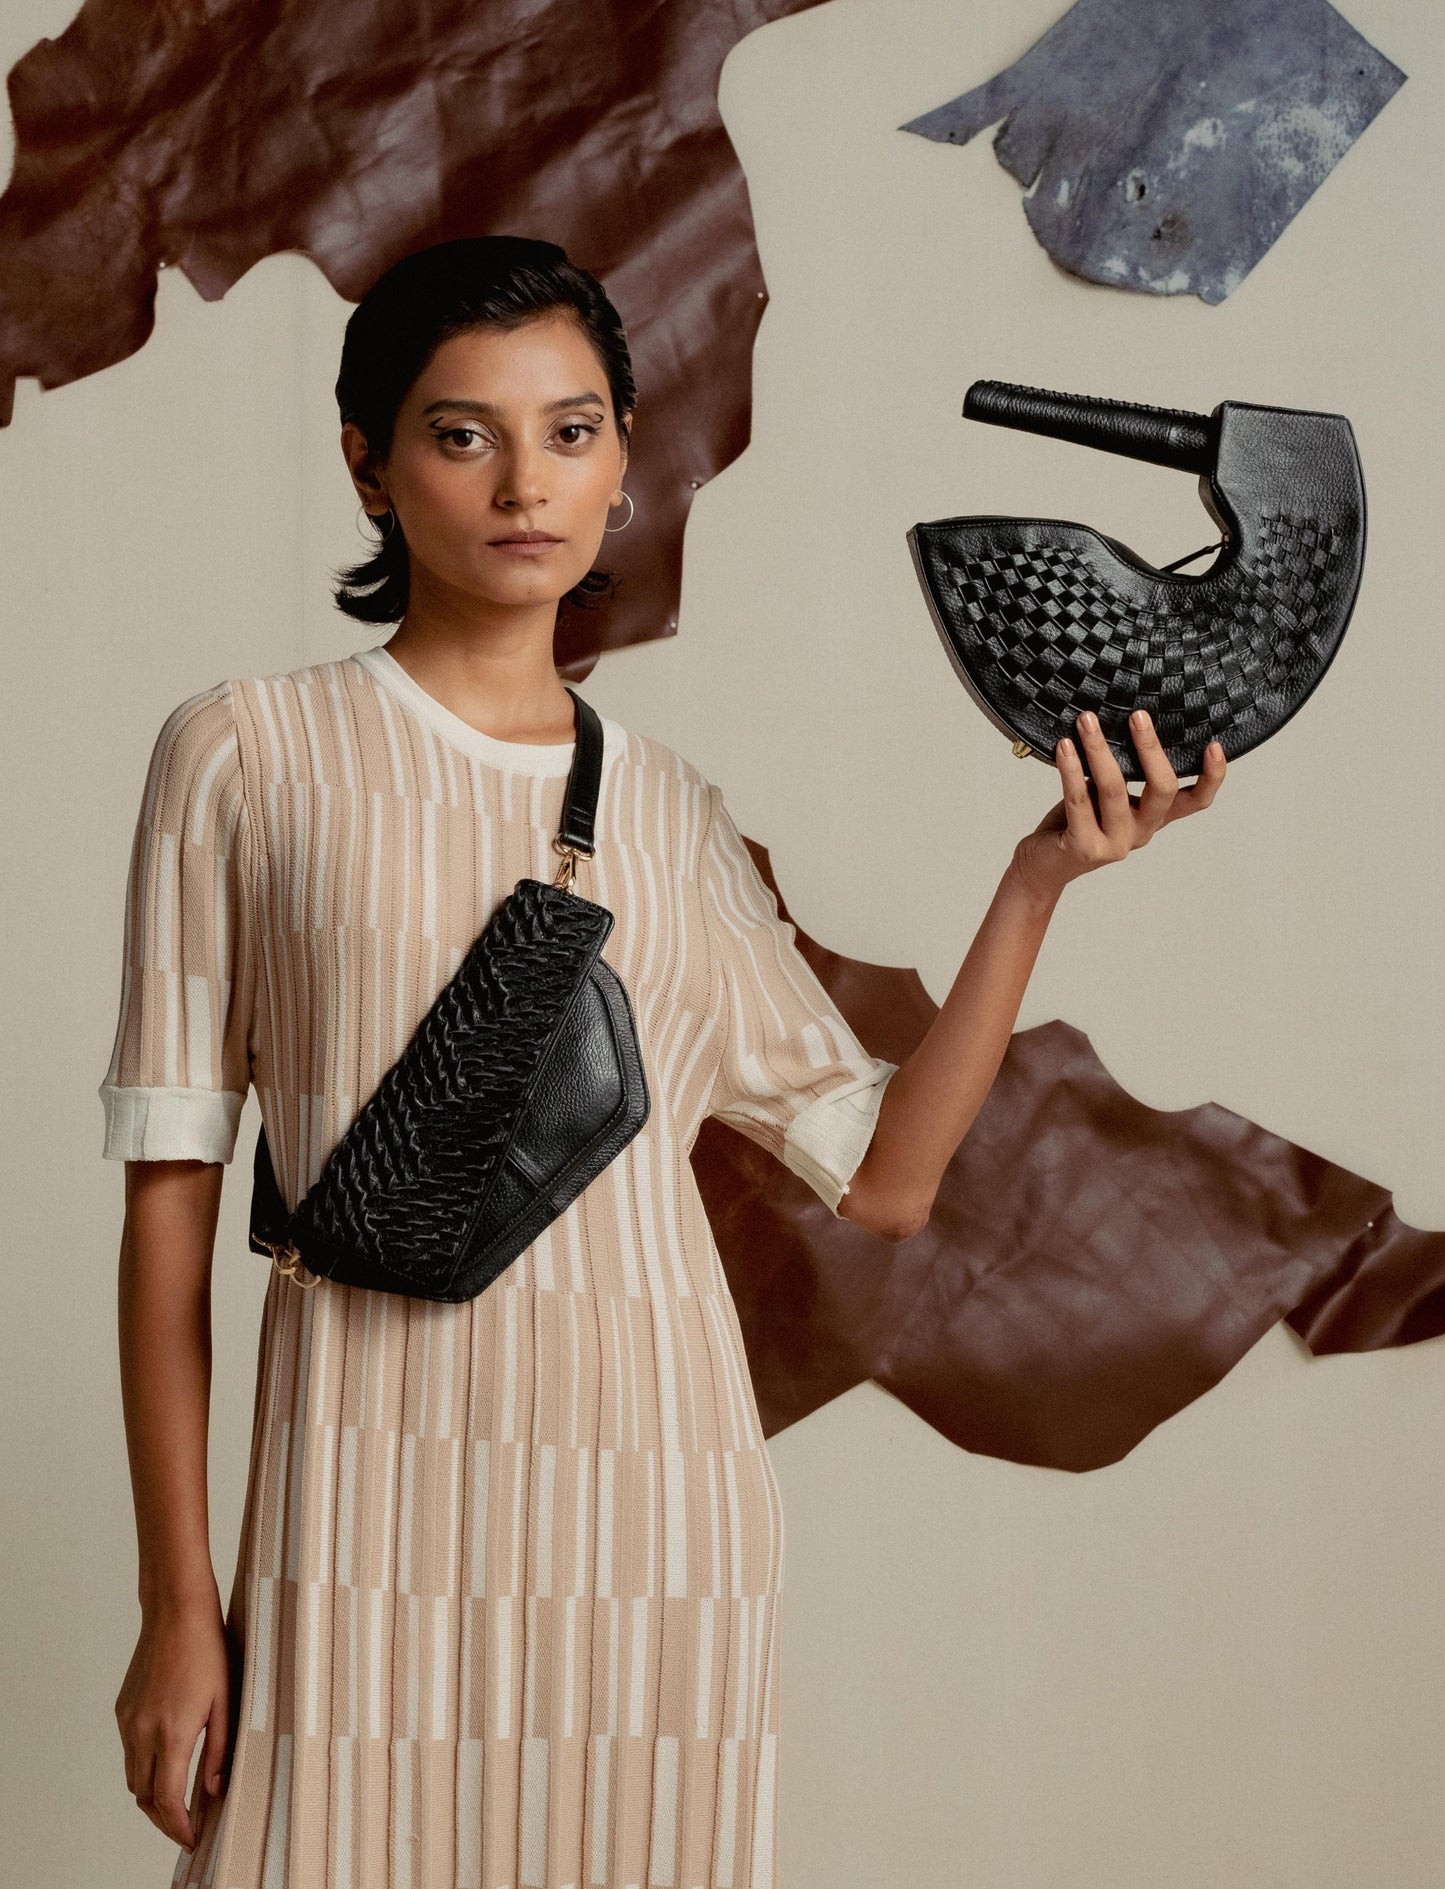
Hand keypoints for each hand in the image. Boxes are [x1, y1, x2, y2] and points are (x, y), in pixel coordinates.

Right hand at [115, 1599, 234, 1852]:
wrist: (176, 1611)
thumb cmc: (208, 1650)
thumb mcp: (226, 1701)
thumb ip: (220, 1749)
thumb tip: (214, 1790)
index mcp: (171, 1732)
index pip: (166, 1799)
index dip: (178, 1825)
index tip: (191, 1838)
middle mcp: (142, 1732)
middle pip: (143, 1796)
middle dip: (162, 1819)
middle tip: (185, 1827)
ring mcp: (128, 1721)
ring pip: (132, 1777)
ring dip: (150, 1796)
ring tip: (176, 1803)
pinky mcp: (123, 1709)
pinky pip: (129, 1752)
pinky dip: (143, 1769)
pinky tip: (164, 1764)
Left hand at [1010, 708, 1225, 904]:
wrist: (1046, 864)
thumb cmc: (1078, 820)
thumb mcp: (1108, 794)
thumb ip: (1122, 771)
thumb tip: (1122, 720)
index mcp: (1154, 817)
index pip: (1196, 801)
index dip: (1211, 778)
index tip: (1214, 746)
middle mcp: (1142, 832)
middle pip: (1163, 790)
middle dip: (1150, 748)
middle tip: (1137, 715)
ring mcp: (1115, 843)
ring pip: (1114, 790)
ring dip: (1099, 749)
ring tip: (1087, 720)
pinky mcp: (1085, 847)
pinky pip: (1078, 801)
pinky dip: (1070, 770)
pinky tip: (1064, 747)